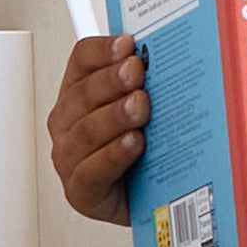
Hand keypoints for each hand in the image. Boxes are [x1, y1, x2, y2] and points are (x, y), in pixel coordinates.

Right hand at [46, 33, 147, 226]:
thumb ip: (152, 82)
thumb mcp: (148, 110)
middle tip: (137, 72)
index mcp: (79, 93)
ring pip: (85, 131)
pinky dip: (113, 155)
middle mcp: (68, 122)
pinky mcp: (80, 191)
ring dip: (114, 116)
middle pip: (82, 93)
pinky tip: (132, 143)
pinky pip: (91, 171)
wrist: (150, 203)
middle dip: (111, 80)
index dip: (102, 49)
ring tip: (140, 107)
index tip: (128, 44)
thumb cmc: (145, 153)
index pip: (81, 60)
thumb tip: (178, 55)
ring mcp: (69, 157)